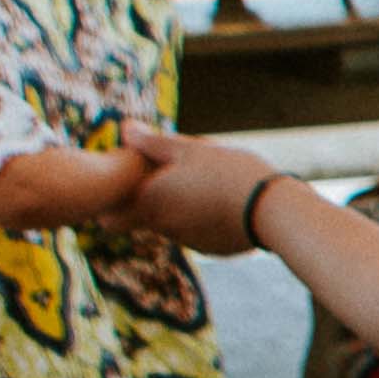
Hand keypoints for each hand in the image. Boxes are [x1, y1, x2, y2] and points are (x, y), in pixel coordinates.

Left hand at [121, 127, 268, 251]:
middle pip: (141, 222)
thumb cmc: (226, 172)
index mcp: (149, 202)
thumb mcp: (188, 149)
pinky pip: (197, 234)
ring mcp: (187, 242)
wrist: (270, 210)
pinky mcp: (211, 249)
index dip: (112, 207)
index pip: (108, 220)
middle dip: (148, 205)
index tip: (126, 190)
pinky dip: (203, 221)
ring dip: (178, 211)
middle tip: (169, 181)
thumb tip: (123, 129)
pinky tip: (224, 203)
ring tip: (205, 187)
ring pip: (170, 227)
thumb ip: (151, 143)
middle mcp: (162, 228)